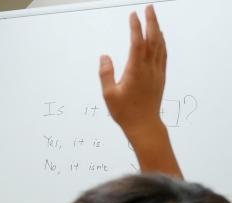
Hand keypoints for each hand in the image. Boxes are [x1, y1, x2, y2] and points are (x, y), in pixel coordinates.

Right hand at [99, 6, 168, 142]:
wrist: (144, 124)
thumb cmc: (125, 112)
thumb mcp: (109, 95)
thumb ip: (106, 74)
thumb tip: (104, 56)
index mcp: (135, 70)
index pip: (137, 43)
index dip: (135, 27)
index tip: (133, 15)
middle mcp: (149, 68)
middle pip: (152, 39)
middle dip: (151, 21)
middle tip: (149, 7)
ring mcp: (156, 71)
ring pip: (160, 45)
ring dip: (157, 29)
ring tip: (154, 18)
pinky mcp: (160, 76)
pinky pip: (163, 54)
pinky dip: (162, 42)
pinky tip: (160, 37)